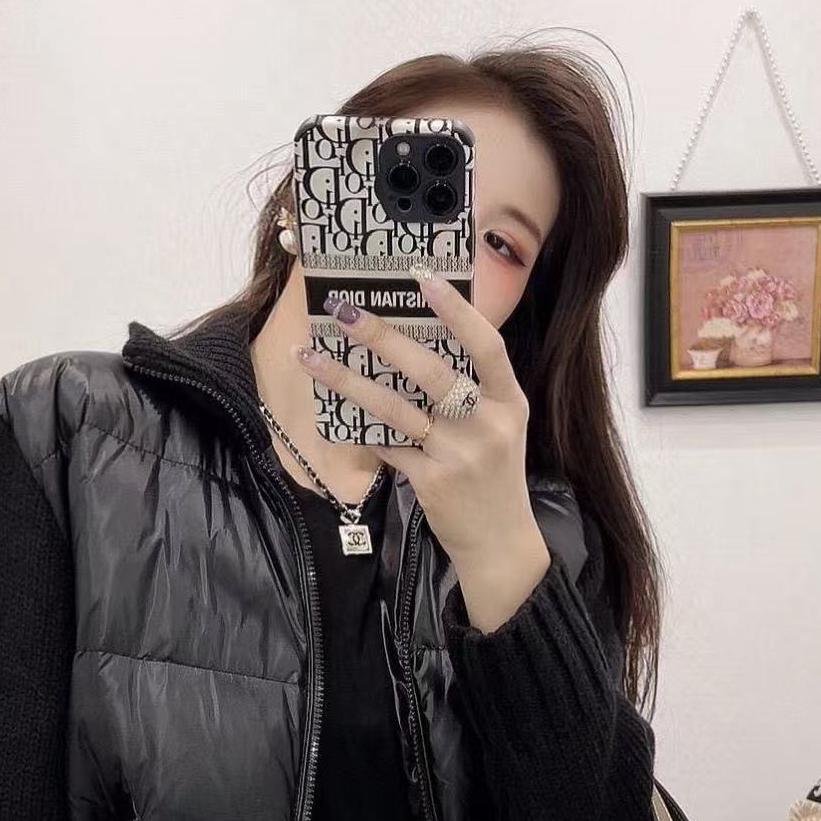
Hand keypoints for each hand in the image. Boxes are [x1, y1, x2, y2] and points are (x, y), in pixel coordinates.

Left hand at [293, 270, 549, 582]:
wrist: (499, 542)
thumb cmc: (493, 475)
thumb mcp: (500, 426)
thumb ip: (473, 388)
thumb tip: (417, 341)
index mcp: (509, 401)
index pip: (486, 345)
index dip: (456, 310)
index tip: (421, 278)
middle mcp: (486, 424)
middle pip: (430, 371)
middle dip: (382, 337)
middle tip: (343, 311)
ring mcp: (458, 455)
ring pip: (394, 408)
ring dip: (348, 379)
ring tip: (311, 356)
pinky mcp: (431, 482)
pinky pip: (387, 445)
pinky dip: (361, 426)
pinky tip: (335, 408)